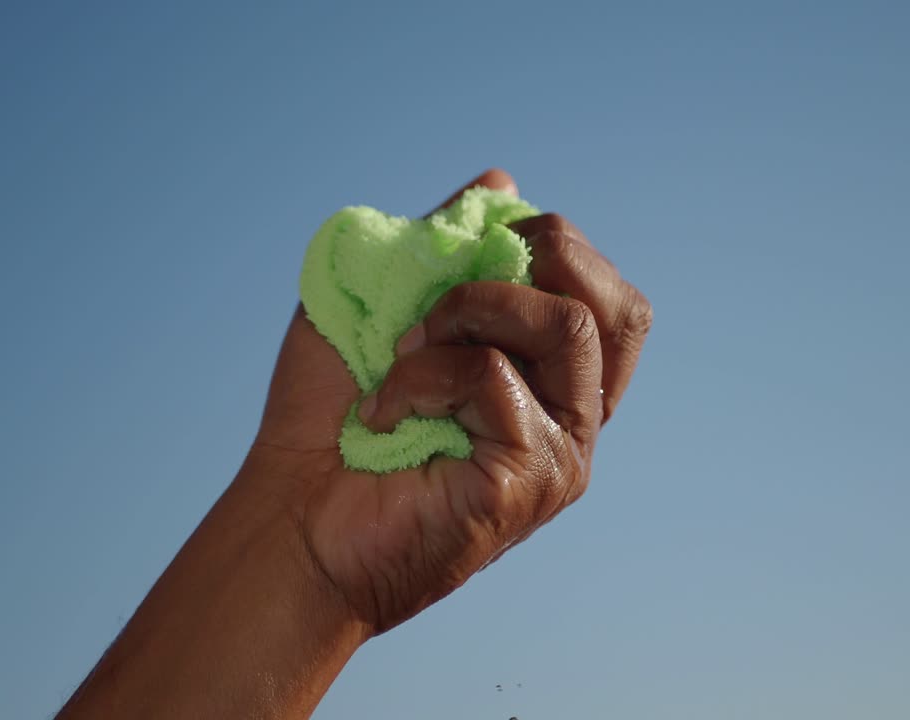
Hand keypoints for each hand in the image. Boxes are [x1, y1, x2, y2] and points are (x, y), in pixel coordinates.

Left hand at [252, 169, 652, 633]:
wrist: (292, 511)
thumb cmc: (333, 415)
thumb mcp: (384, 301)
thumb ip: (444, 245)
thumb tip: (500, 185)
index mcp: (552, 379)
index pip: (607, 297)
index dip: (551, 249)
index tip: (464, 259)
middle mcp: (573, 418)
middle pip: (617, 307)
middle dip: (536, 260)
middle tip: (450, 294)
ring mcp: (561, 454)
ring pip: (568, 327)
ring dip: (471, 311)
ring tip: (406, 351)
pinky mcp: (531, 480)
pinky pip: (496, 378)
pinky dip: (425, 374)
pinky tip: (384, 413)